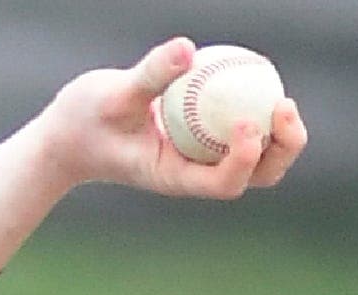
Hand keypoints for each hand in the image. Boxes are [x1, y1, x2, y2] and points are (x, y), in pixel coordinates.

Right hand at [39, 38, 307, 202]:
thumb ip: (150, 75)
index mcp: (176, 177)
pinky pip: (239, 125)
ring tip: (283, 97)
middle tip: (286, 105)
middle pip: (256, 176)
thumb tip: (187, 48)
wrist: (71, 135)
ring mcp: (203, 157)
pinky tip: (258, 75)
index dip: (245, 159)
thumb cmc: (85, 120)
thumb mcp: (112, 96)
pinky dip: (255, 107)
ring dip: (279, 132)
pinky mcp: (203, 137)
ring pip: (257, 156)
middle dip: (282, 149)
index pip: (222, 182)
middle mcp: (196, 173)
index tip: (247, 122)